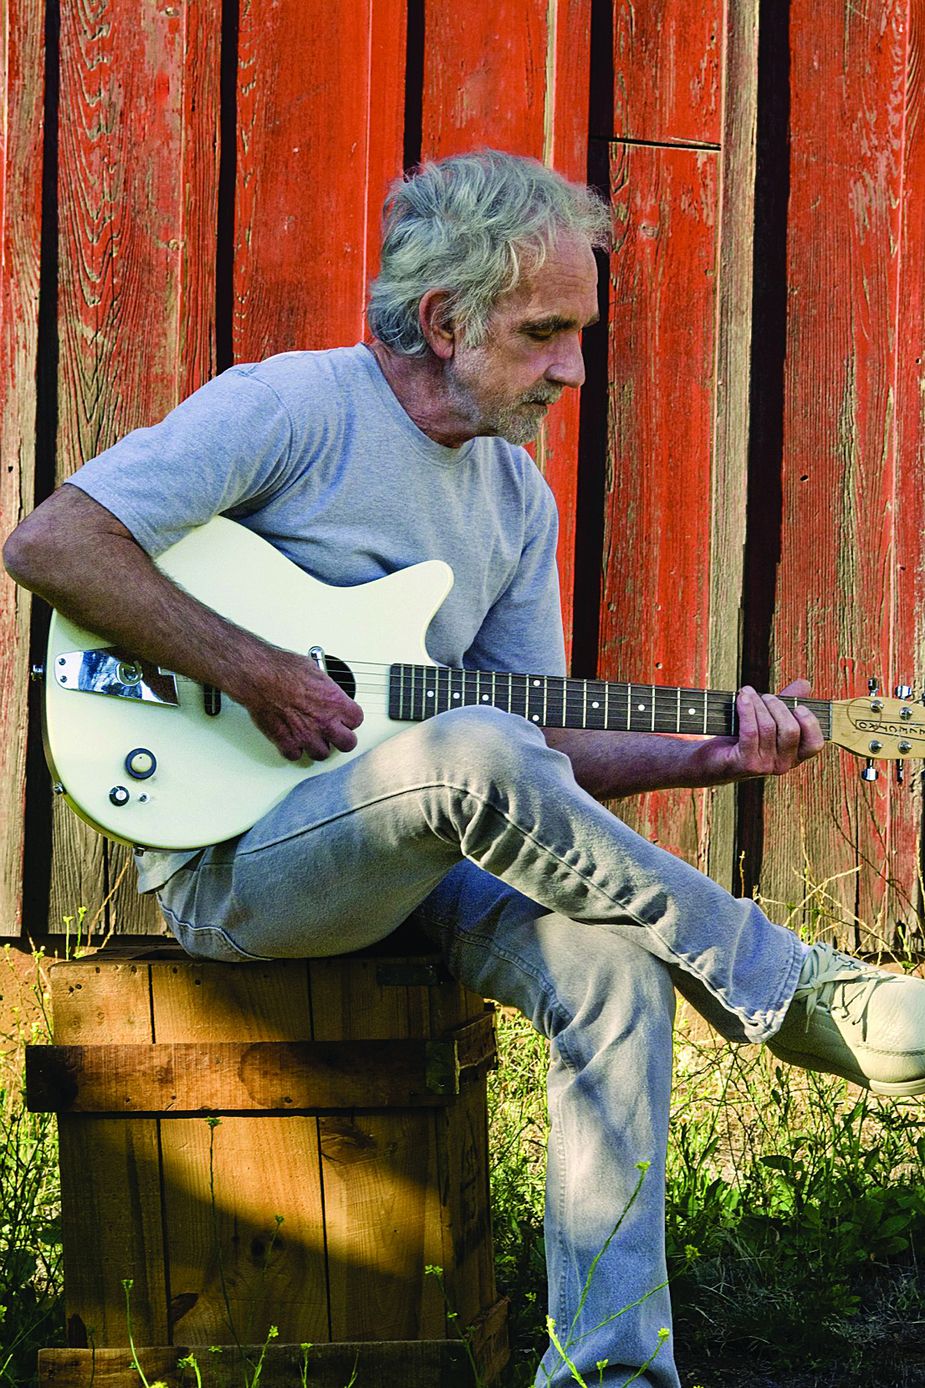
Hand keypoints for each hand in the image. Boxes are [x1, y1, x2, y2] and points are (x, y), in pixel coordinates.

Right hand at [237, 646, 363, 761]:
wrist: (259, 676)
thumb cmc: (282, 669)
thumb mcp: (315, 671)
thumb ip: (325, 688)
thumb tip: (326, 690)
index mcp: (335, 702)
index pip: (356, 720)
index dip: (350, 719)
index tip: (345, 717)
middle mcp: (324, 721)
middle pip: (347, 743)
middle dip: (342, 738)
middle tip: (336, 733)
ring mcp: (305, 734)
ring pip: (322, 754)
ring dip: (318, 747)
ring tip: (313, 737)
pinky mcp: (286, 742)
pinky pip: (295, 755)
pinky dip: (294, 750)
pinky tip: (293, 740)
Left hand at [692, 678, 824, 782]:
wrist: (710, 759)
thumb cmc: (741, 737)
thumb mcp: (767, 718)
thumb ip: (788, 703)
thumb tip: (804, 683)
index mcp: (794, 757)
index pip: (814, 744)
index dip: (810, 723)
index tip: (798, 706)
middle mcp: (783, 766)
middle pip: (790, 730)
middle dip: (777, 706)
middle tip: (764, 695)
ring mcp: (765, 767)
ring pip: (768, 727)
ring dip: (758, 704)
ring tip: (746, 692)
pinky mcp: (745, 764)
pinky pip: (750, 731)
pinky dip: (746, 709)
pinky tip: (741, 697)